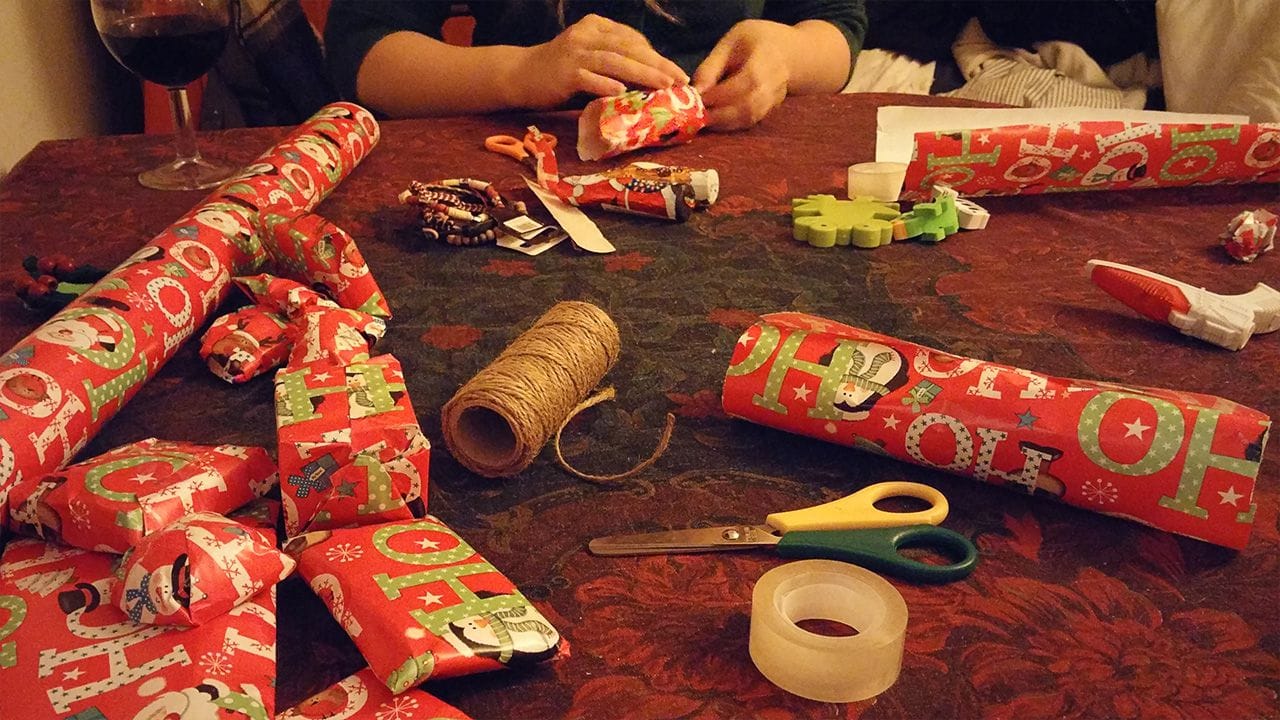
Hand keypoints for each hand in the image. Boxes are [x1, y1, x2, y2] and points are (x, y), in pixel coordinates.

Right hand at [510, 14, 687, 108]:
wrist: (520, 75)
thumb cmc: (561, 72)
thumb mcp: (591, 58)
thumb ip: (616, 63)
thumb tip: (653, 79)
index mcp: (596, 26)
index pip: (633, 39)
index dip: (657, 56)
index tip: (676, 72)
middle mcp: (587, 35)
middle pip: (629, 48)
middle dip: (657, 64)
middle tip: (680, 79)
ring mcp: (574, 53)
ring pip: (614, 61)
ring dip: (642, 73)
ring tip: (664, 84)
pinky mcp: (563, 73)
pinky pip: (588, 78)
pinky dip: (605, 84)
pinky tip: (621, 91)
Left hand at [693, 20, 794, 130]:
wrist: (787, 51)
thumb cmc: (754, 42)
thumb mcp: (730, 43)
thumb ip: (712, 66)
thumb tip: (696, 91)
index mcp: (766, 56)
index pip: (749, 79)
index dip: (724, 93)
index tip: (702, 98)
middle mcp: (777, 79)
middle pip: (751, 103)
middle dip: (722, 113)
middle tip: (700, 115)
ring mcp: (777, 96)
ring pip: (752, 116)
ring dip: (726, 122)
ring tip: (706, 120)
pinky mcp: (772, 108)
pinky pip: (752, 121)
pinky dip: (733, 124)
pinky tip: (718, 122)